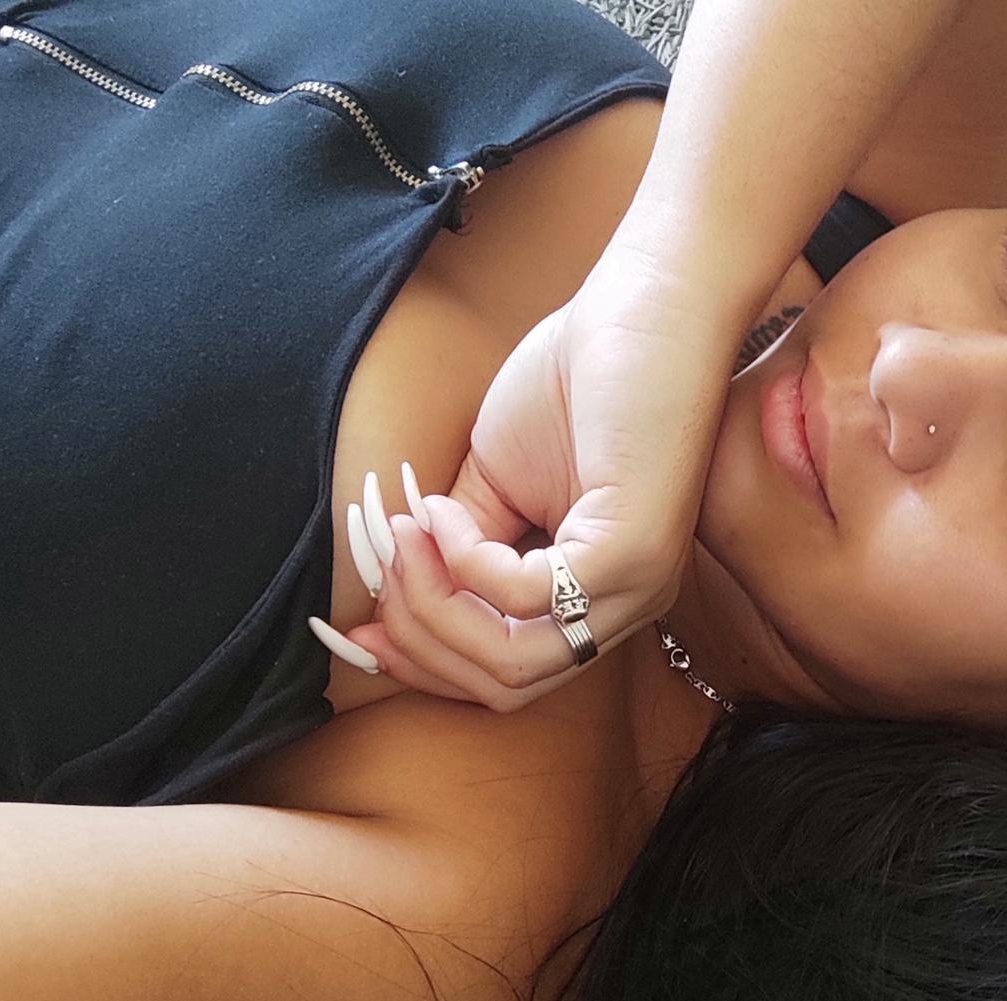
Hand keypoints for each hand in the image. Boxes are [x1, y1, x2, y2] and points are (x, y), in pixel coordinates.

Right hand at [337, 245, 738, 710]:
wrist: (645, 309)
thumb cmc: (578, 379)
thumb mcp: (494, 479)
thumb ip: (458, 547)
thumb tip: (395, 587)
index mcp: (598, 600)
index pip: (507, 678)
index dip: (424, 662)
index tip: (360, 627)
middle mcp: (625, 609)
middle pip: (502, 685)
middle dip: (419, 637)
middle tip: (386, 563)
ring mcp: (636, 586)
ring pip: (512, 662)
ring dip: (434, 604)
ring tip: (408, 535)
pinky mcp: (633, 550)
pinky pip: (524, 596)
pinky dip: (466, 561)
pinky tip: (444, 510)